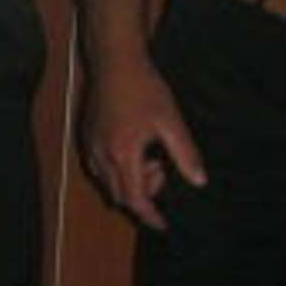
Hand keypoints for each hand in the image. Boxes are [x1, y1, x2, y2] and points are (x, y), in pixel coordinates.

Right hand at [80, 56, 205, 230]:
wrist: (115, 60)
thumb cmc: (144, 88)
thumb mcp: (171, 121)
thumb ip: (185, 154)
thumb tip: (199, 181)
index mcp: (123, 154)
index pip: (135, 199)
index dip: (149, 215)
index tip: (163, 224)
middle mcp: (101, 155)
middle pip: (119, 195)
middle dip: (142, 195)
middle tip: (162, 172)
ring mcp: (90, 145)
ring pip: (106, 182)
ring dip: (128, 182)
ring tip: (149, 157)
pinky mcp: (86, 135)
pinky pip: (96, 167)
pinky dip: (114, 171)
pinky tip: (131, 151)